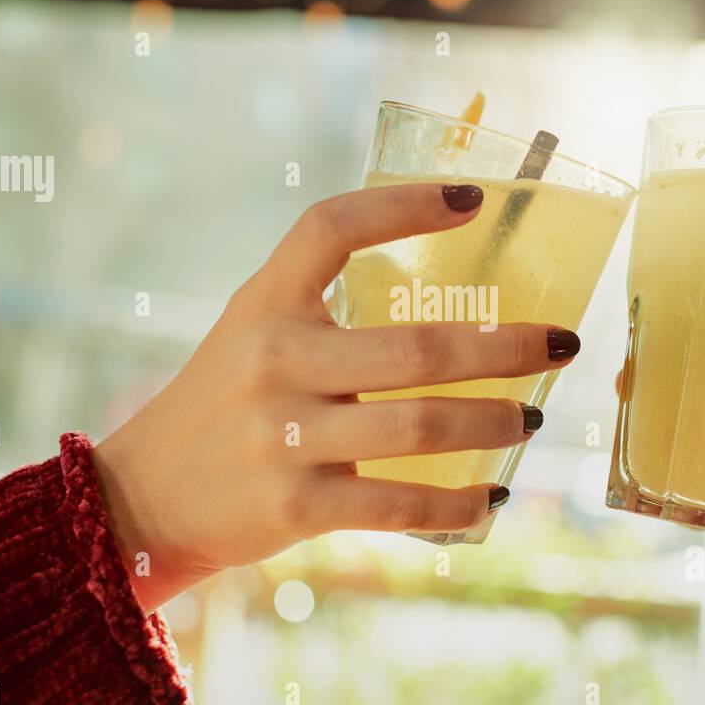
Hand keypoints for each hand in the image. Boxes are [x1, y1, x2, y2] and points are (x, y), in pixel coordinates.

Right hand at [92, 183, 578, 612]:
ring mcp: (285, 438)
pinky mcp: (296, 507)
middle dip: (506, 347)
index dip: (403, 207)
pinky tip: (489, 497)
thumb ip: (323, 309)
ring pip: (419, 429)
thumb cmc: (224, 402)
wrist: (143, 494)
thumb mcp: (254, 332)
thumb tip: (445, 301)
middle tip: (560, 344)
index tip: (473, 198)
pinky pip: (398, 506)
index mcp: (265, 303)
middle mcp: (274, 361)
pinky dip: (456, 505)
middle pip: (415, 349)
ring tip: (530, 417)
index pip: (330, 228)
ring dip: (493, 423)